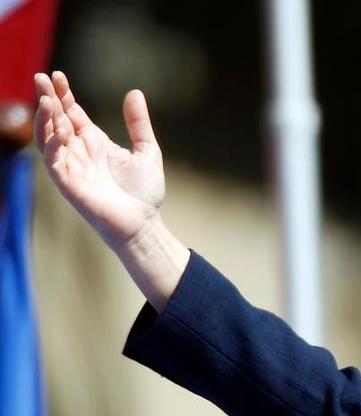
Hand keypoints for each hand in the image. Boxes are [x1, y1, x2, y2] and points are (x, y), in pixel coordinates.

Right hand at [35, 71, 188, 311]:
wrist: (144, 224)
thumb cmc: (144, 193)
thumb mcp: (147, 150)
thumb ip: (139, 123)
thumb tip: (134, 92)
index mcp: (95, 143)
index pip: (72, 113)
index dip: (63, 95)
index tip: (58, 76)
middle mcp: (79, 152)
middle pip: (56, 120)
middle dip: (48, 99)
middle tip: (42, 77)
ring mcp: (72, 167)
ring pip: (48, 137)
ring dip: (45, 118)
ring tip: (46, 98)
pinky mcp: (68, 183)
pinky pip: (53, 161)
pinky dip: (53, 144)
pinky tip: (58, 129)